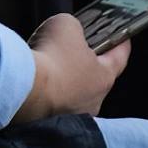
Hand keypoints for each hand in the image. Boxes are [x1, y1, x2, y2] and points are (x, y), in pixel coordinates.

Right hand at [13, 14, 129, 123]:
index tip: (122, 36)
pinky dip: (48, 91)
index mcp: (104, 77)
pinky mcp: (51, 122)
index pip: (120, 57)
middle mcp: (93, 100)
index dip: (121, 43)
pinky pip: (54, 102)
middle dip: (85, 61)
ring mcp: (73, 114)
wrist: (24, 91)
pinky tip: (37, 81)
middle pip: (94, 75)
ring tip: (49, 65)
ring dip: (65, 79)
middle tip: (73, 46)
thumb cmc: (51, 59)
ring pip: (73, 91)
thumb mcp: (67, 25)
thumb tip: (68, 33)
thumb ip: (74, 27)